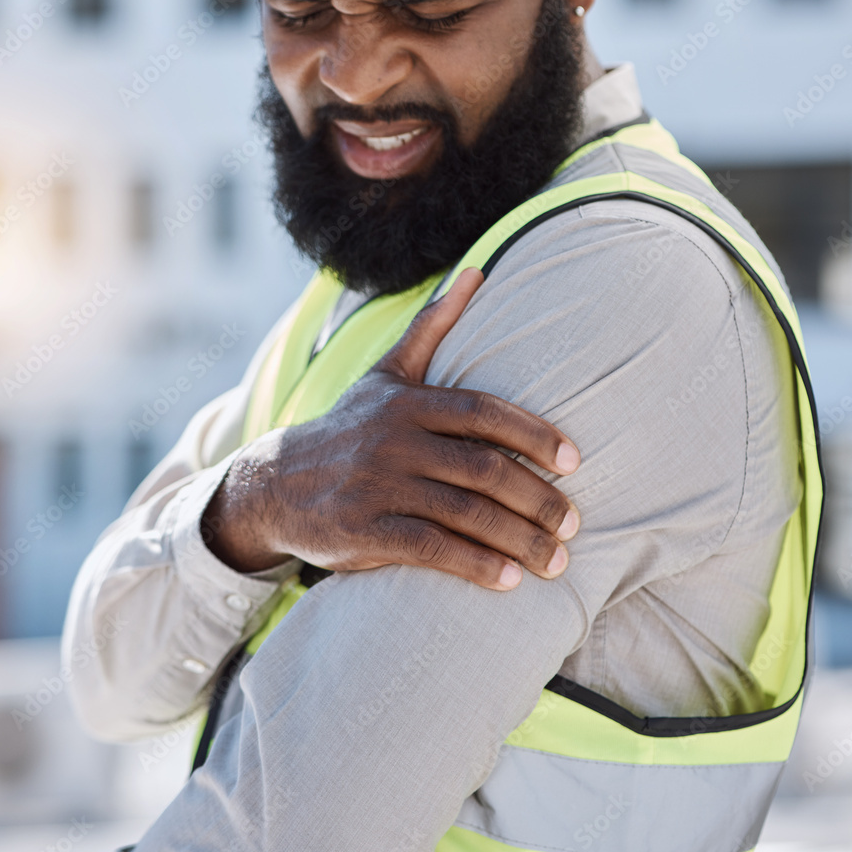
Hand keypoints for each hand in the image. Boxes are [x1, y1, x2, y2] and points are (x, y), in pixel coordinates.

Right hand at [204, 267, 580, 589]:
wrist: (277, 481)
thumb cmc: (350, 426)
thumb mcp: (388, 374)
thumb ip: (433, 328)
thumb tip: (477, 271)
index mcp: (408, 402)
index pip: (483, 413)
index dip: (532, 435)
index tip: (573, 462)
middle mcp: (394, 441)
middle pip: (483, 469)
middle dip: (538, 499)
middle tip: (574, 523)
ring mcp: (378, 486)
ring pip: (463, 513)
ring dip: (519, 540)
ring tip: (556, 560)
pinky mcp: (363, 530)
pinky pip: (429, 549)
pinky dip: (474, 566)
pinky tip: (508, 580)